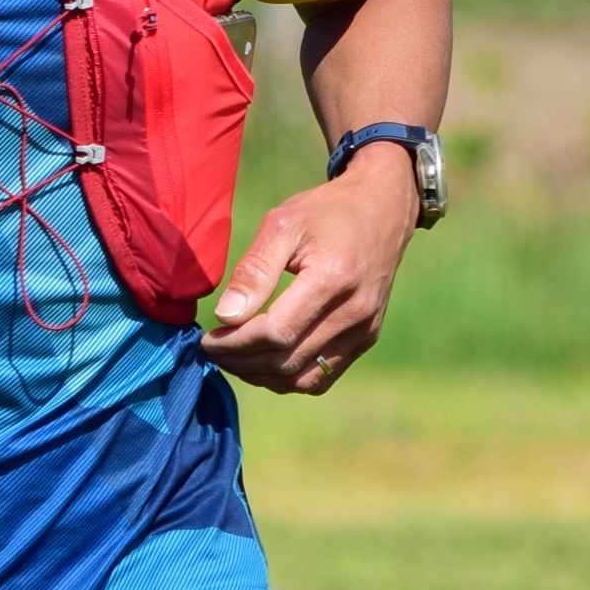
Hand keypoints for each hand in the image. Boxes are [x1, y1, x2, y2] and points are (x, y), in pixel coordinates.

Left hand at [199, 148, 420, 394]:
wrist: (382, 210)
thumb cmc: (326, 212)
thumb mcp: (283, 224)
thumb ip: (254, 271)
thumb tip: (226, 316)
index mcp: (333, 278)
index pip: (277, 332)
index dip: (236, 343)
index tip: (207, 338)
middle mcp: (355, 312)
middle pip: (287, 360)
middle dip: (241, 361)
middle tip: (212, 350)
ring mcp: (364, 330)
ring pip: (303, 379)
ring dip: (261, 376)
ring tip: (231, 358)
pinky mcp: (366, 339)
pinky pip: (321, 378)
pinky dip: (287, 378)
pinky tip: (261, 362)